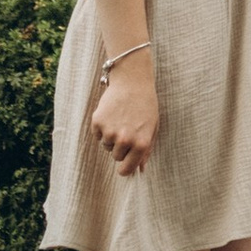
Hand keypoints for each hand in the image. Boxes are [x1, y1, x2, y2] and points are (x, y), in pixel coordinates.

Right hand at [92, 56, 158, 174]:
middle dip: (120, 147)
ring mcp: (110, 132)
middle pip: (116, 157)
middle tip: (127, 129)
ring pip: (106, 146)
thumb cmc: (145, 104)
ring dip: (111, 136)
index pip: (127, 169)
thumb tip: (140, 170)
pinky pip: (98, 135)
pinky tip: (112, 114)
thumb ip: (146, 150)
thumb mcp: (152, 127)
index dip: (125, 169)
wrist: (132, 81)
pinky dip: (102, 127)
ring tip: (120, 118)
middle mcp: (125, 140)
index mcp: (141, 143)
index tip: (124, 167)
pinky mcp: (98, 122)